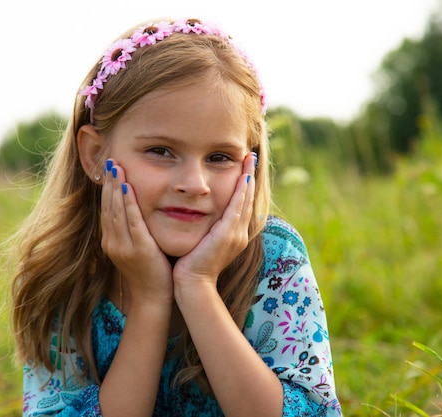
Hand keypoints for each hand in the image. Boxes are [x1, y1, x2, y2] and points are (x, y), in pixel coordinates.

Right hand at [101, 159, 173, 306]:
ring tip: (116, 166)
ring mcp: (123, 246)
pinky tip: (127, 187)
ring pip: (116, 210)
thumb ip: (132, 231)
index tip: (108, 169)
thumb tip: (133, 210)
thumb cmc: (149, 272)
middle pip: (108, 206)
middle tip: (110, 160)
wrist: (152, 298)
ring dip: (115, 186)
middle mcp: (112, 242)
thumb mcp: (135, 249)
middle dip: (108, 182)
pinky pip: (131, 221)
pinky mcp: (138, 249)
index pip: (106, 209)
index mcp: (110, 241)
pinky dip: (128, 202)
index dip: (106, 188)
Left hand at [173, 152, 256, 287]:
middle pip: (248, 199)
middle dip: (249, 177)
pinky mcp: (228, 235)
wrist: (193, 285)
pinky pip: (238, 208)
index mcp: (233, 236)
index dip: (243, 186)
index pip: (241, 205)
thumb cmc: (191, 266)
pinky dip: (241, 192)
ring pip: (245, 201)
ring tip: (249, 159)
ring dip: (248, 178)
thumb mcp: (200, 243)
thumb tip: (193, 215)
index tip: (243, 168)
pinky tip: (243, 178)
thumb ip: (202, 229)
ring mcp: (236, 234)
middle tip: (251, 156)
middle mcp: (239, 234)